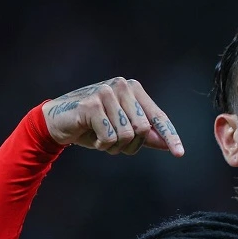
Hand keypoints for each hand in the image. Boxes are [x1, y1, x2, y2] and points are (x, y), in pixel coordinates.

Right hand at [41, 77, 183, 156]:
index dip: (169, 136)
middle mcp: (122, 86)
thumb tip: (166, 144)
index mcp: (134, 89)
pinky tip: (91, 136)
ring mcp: (106, 92)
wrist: (58, 121)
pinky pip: (109, 137)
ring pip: (127, 135)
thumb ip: (144, 135)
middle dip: (130, 145)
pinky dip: (102, 144)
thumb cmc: (92, 125)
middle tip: (113, 144)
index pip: (157, 117)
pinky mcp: (92, 104)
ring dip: (114, 146)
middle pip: (143, 129)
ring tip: (101, 138)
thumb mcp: (121, 130)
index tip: (179, 153)